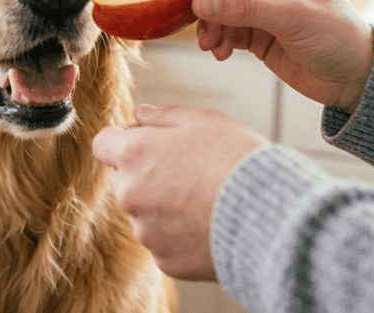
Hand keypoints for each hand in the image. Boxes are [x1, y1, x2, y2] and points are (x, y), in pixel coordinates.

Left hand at [92, 104, 267, 280]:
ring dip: (161, 204)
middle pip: (122, 179)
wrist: (270, 217)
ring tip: (204, 198)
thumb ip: (164, 115)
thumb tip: (141, 113)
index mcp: (134, 155)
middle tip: (184, 170)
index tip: (148, 140)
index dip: (124, 139)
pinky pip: (164, 241)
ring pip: (143, 212)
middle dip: (142, 173)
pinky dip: (179, 234)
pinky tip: (208, 223)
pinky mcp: (165, 260)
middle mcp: (130, 195)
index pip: (103, 144)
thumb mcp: (204, 120)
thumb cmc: (238, 162)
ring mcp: (146, 231)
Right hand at [188, 0, 373, 112]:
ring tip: (209, 42)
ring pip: (219, 2)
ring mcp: (262, 5)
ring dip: (208, 21)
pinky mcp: (256, 32)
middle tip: (189, 11)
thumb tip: (200, 2)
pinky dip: (218, 39)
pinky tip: (221, 52)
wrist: (353, 79)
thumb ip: (244, 9)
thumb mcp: (292, 18)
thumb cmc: (338, 37)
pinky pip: (225, 28)